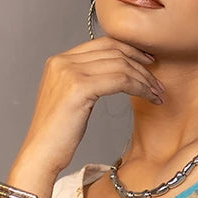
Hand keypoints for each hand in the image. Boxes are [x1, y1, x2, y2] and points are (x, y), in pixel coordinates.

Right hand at [9, 35, 166, 191]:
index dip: (129, 50)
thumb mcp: (70, 99)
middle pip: (113, 50)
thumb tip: (114, 74)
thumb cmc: (57, 135)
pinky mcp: (79, 87)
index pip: (102, 43)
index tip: (147, 63)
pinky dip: (139, 87)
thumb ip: (85, 80)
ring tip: (157, 94)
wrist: (41, 154)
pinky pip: (120, 79)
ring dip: (144, 79)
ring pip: (120, 64)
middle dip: (141, 64)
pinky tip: (148, 97)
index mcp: (58, 61)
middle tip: (157, 81)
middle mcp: (62, 61)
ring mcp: (69, 72)